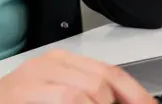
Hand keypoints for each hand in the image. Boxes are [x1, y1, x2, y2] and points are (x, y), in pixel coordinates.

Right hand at [0, 50, 154, 103]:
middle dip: (125, 101)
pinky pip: (70, 96)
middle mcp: (50, 63)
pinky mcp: (26, 92)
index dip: (135, 93)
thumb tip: (117, 102)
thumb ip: (80, 95)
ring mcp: (37, 76)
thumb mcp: (49, 96)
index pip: (110, 72)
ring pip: (91, 89)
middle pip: (104, 79)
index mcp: (60, 62)